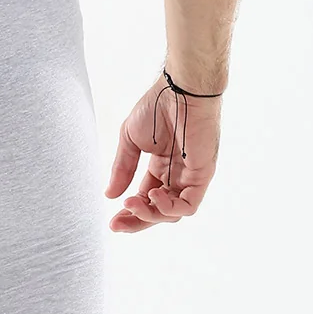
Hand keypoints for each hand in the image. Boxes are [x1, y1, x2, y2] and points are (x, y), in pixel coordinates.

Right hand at [105, 75, 221, 231]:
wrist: (179, 89)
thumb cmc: (158, 105)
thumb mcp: (130, 140)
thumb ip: (122, 169)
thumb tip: (110, 195)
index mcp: (161, 166)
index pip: (145, 199)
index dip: (129, 213)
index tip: (112, 221)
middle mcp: (176, 174)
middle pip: (158, 212)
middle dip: (136, 220)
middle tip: (117, 224)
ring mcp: (190, 176)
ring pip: (172, 213)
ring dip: (149, 215)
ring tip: (133, 203)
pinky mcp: (202, 174)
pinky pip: (189, 205)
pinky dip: (170, 208)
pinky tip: (153, 197)